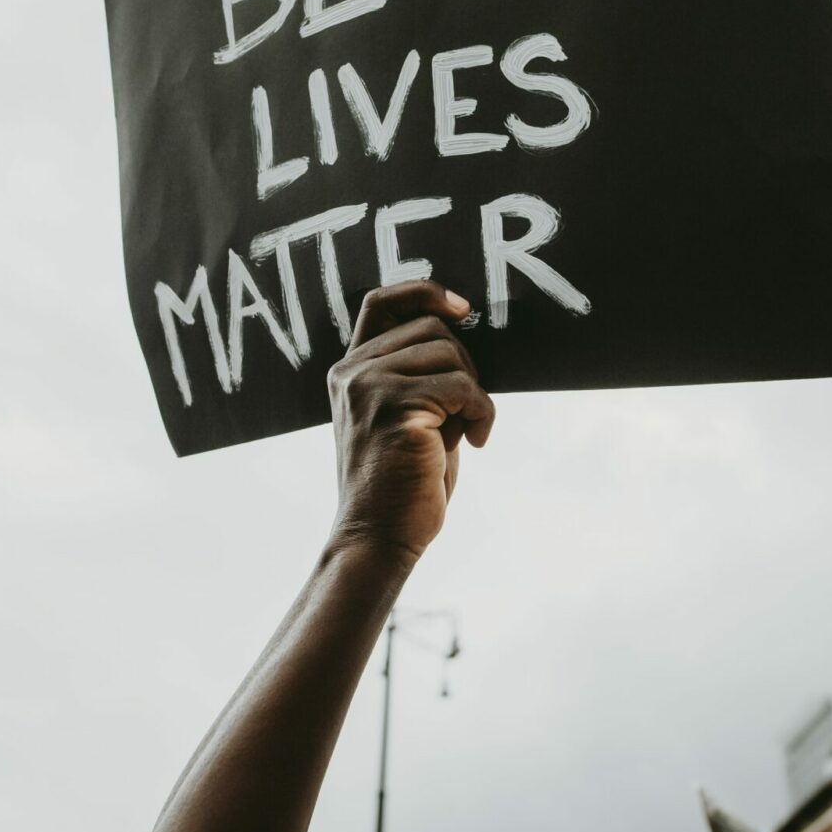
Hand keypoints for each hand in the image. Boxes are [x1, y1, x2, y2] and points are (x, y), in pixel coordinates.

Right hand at [329, 281, 494, 561]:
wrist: (378, 538)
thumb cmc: (402, 483)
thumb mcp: (406, 416)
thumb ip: (418, 375)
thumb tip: (461, 329)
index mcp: (349, 371)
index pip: (380, 303)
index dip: (423, 292)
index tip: (461, 307)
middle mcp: (351, 372)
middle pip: (431, 329)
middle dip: (464, 365)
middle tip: (466, 411)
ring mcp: (368, 386)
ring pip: (449, 353)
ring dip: (473, 392)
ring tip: (466, 431)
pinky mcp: (394, 405)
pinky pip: (462, 386)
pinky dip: (481, 412)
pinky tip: (475, 442)